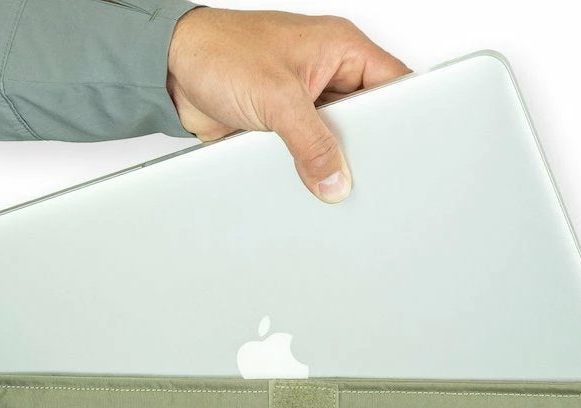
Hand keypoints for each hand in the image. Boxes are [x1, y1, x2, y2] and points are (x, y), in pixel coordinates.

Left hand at [166, 8, 409, 202]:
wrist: (171, 71)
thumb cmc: (218, 52)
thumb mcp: (277, 98)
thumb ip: (312, 143)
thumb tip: (336, 181)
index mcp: (340, 49)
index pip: (395, 84)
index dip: (407, 118)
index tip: (408, 153)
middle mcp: (328, 74)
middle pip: (369, 121)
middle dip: (366, 150)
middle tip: (368, 177)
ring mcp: (308, 103)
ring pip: (338, 142)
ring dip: (332, 163)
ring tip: (336, 184)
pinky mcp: (286, 128)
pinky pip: (310, 155)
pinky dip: (309, 170)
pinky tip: (309, 184)